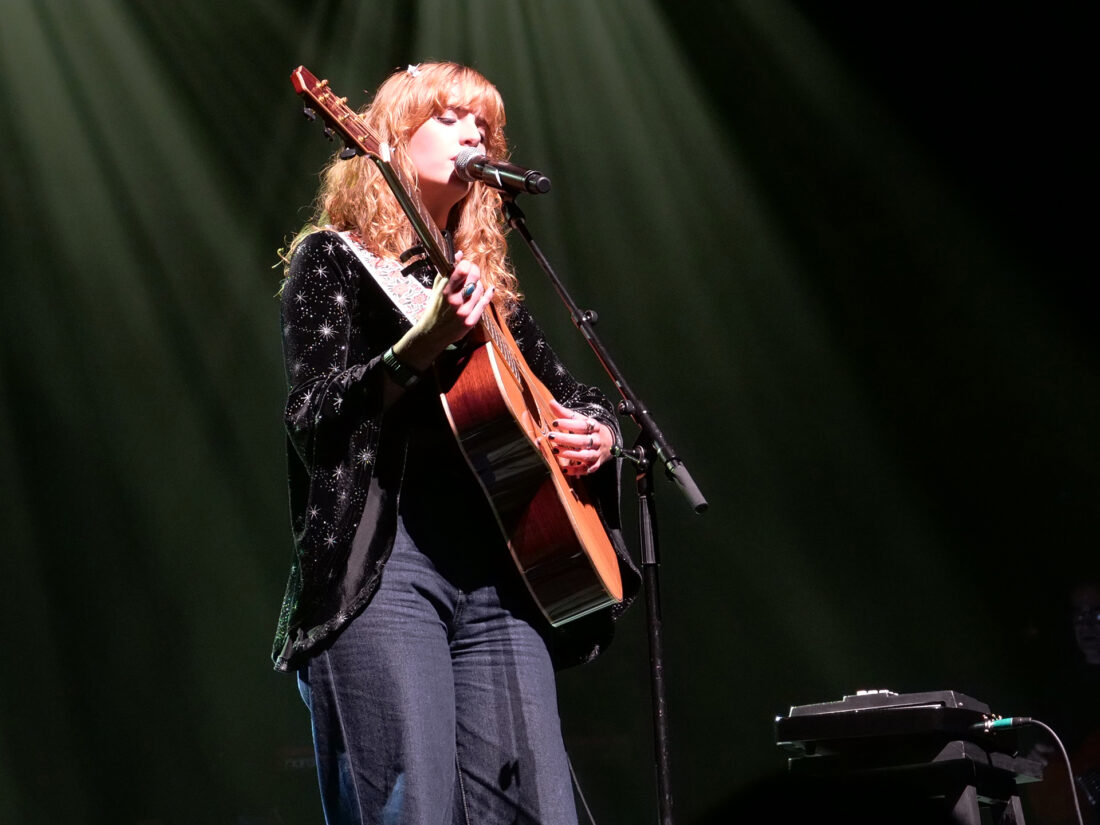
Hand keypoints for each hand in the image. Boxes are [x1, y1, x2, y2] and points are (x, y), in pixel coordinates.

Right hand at [394, 251, 494, 370]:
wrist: (433, 332)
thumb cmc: (436, 306)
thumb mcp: (438, 287)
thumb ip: (448, 270)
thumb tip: (460, 254)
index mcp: (445, 290)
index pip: (463, 270)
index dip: (467, 264)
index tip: (466, 264)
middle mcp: (455, 301)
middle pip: (474, 278)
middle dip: (475, 271)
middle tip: (473, 271)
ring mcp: (464, 312)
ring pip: (480, 289)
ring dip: (478, 284)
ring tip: (472, 286)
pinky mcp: (471, 321)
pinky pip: (484, 303)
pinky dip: (487, 294)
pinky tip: (489, 289)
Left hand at [547, 399, 613, 476]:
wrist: (608, 442)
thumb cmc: (588, 430)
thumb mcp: (580, 420)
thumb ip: (565, 413)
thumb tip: (551, 403)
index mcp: (594, 427)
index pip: (582, 425)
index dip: (569, 424)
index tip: (555, 423)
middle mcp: (596, 440)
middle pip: (583, 441)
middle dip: (566, 439)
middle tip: (551, 436)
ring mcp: (596, 453)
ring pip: (586, 455)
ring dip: (571, 454)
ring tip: (555, 450)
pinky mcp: (594, 465)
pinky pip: (586, 470)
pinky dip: (575, 471)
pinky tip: (564, 469)